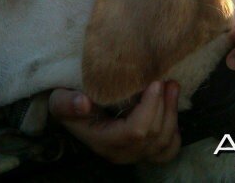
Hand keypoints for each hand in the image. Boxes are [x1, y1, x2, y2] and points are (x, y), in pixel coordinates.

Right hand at [48, 81, 180, 163]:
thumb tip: (82, 103)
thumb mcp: (59, 100)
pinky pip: (167, 150)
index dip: (149, 108)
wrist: (70, 113)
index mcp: (103, 141)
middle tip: (166, 80)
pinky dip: (174, 132)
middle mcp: (121, 153)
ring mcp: (134, 155)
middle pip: (153, 136)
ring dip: (172, 113)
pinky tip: (171, 110)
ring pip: (164, 143)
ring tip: (172, 87)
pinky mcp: (143, 151)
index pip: (135, 132)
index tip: (154, 83)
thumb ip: (66, 102)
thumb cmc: (67, 104)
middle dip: (164, 106)